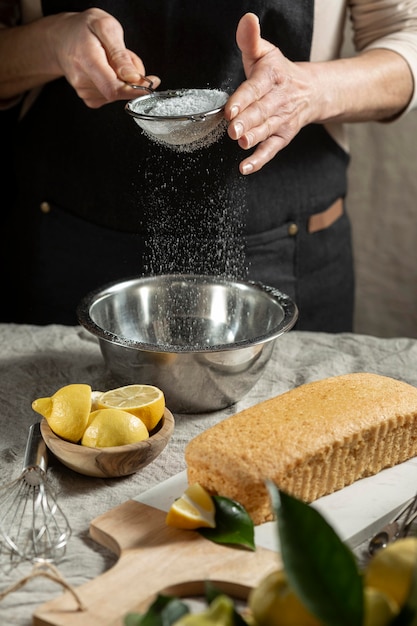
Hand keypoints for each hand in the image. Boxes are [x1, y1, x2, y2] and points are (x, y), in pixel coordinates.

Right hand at [51, 8, 159, 107]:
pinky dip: (118, 83)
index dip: (136, 90)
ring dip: (125, 78)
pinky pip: (114, 95)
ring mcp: (85, 92)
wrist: (61, 38)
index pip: (114, 89)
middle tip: (127, 56)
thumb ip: (120, 54)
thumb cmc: (82, 29)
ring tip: (112, 58)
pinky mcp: (90, 98)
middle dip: (133, 77)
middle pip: (120, 91)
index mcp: (87, 61)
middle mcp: (83, 81)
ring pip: (119, 93)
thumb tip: (133, 77)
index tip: (151, 84)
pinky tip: (109, 69)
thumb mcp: (105, 27)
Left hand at [225, 13, 313, 174]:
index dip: (243, 99)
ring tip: (242, 143)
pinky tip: (244, 168)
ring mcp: (281, 120)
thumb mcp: (265, 53)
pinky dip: (258, 160)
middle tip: (233, 129)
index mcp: (272, 77)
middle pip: (260, 112)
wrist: (310, 91)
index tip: (230, 109)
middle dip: (247, 121)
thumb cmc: (278, 73)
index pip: (255, 88)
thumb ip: (251, 40)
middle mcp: (278, 100)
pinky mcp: (282, 137)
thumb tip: (247, 19)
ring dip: (254, 138)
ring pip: (266, 131)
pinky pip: (271, 150)